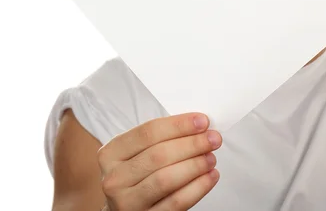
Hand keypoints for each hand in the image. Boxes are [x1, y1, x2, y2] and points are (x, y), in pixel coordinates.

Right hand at [98, 113, 220, 210]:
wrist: (125, 206)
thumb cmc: (137, 172)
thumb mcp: (138, 152)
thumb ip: (162, 137)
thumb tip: (198, 126)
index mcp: (111, 152)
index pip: (148, 132)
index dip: (179, 125)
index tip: (203, 121)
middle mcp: (114, 178)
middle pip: (159, 155)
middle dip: (192, 144)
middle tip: (214, 138)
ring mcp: (126, 202)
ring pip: (166, 179)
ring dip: (195, 165)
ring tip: (212, 157)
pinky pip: (175, 203)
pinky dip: (198, 188)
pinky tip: (210, 177)